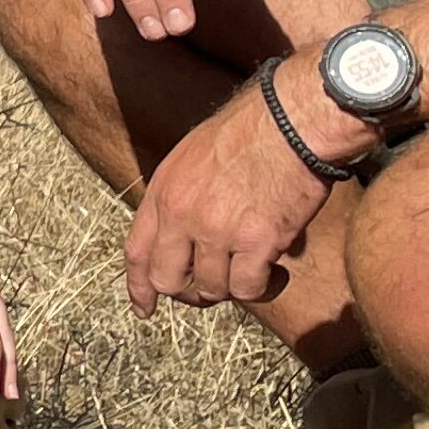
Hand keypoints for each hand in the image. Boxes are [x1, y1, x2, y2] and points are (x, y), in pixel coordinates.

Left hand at [123, 62, 334, 312]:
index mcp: (164, 191)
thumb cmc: (252, 131)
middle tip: (214, 287)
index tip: (144, 307)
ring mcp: (217, 230)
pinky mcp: (256, 241)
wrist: (291, 120)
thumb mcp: (193, 157)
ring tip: (256, 268)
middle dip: (189, 292)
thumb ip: (182, 198)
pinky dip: (264, 287)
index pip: (137, 251)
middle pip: (168, 280)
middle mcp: (182, 214)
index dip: (139, 286)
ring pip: (211, 289)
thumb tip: (187, 239)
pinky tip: (277, 272)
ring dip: (233, 287)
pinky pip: (248, 288)